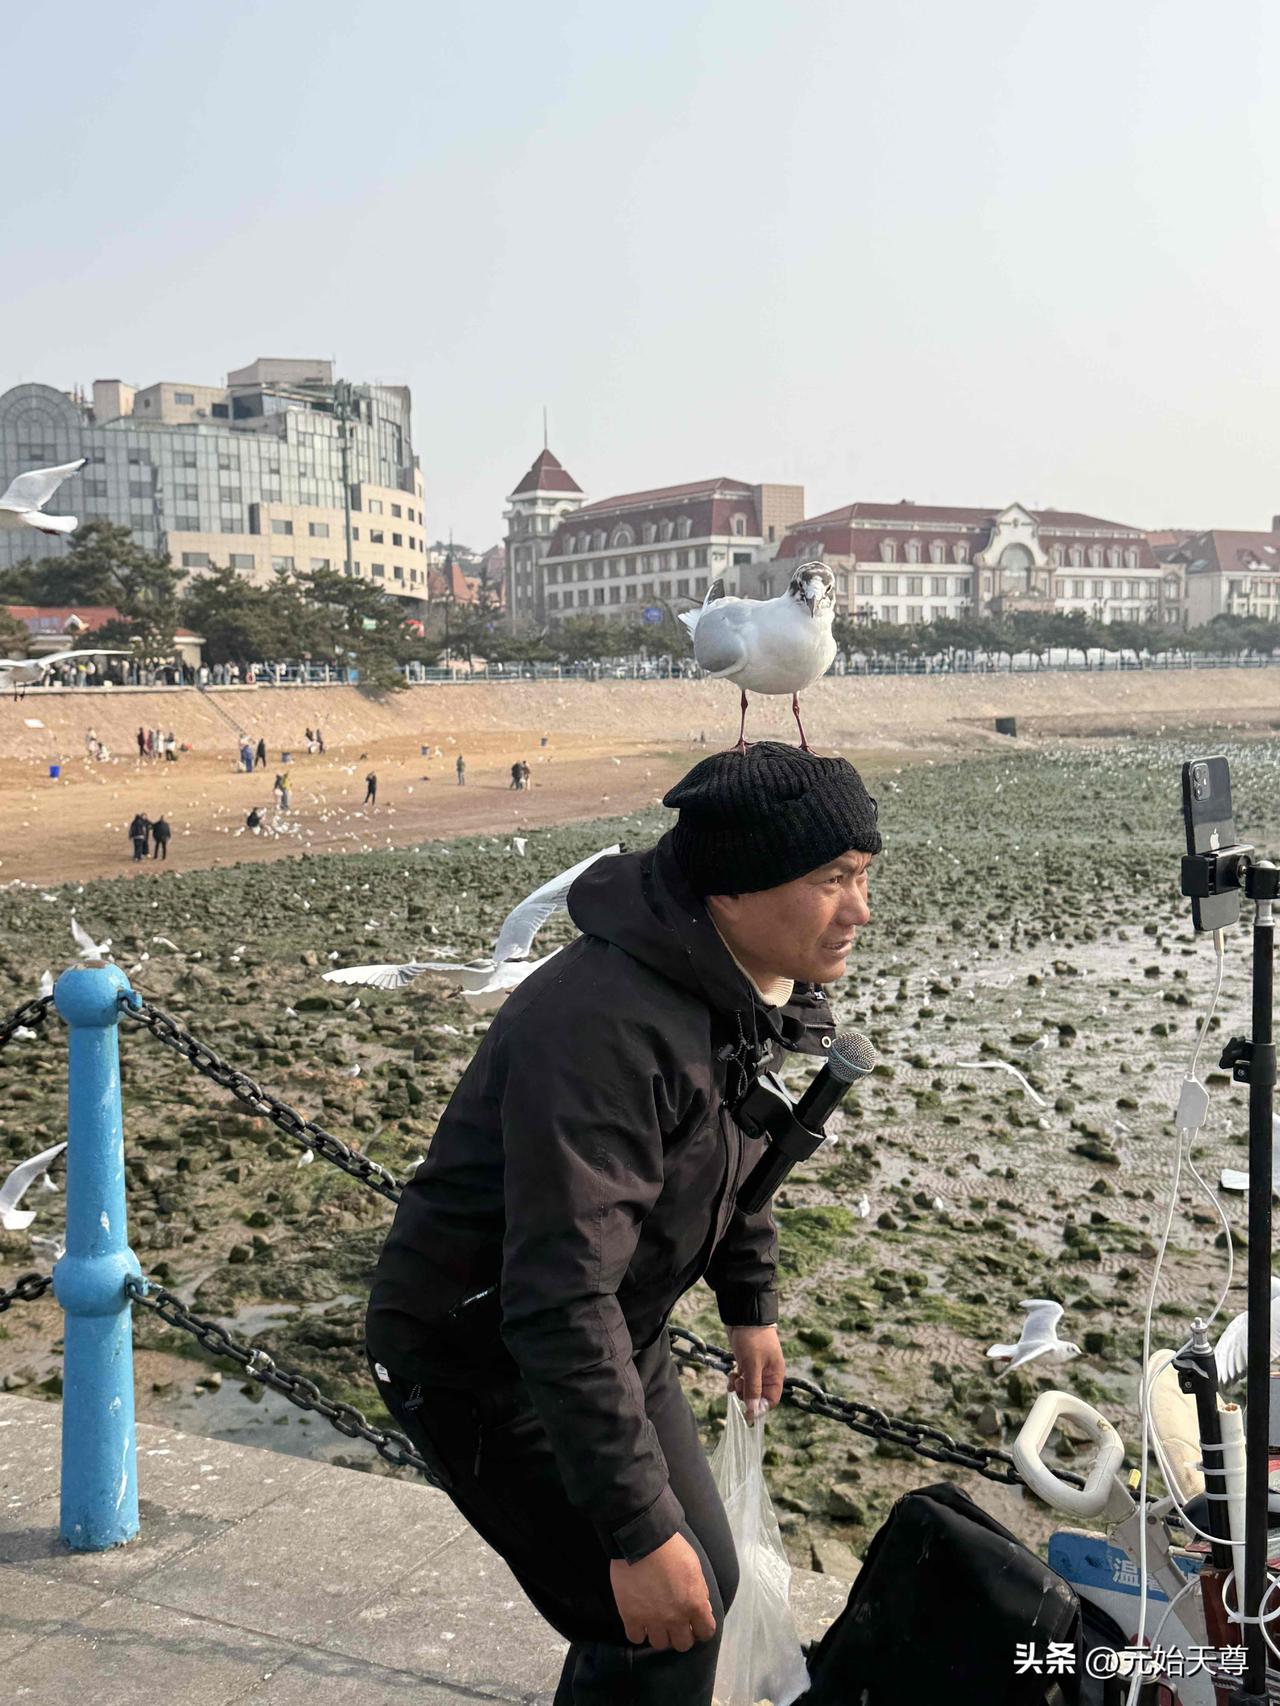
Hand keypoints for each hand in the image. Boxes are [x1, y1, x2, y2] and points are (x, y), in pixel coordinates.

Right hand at [609, 1530, 716, 1650]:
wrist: (642, 1539)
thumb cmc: (671, 1548)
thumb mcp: (695, 1566)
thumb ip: (700, 1590)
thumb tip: (703, 1609)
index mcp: (695, 1604)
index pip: (706, 1632)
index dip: (701, 1628)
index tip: (695, 1624)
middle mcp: (675, 1617)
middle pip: (682, 1644)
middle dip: (681, 1634)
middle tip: (675, 1623)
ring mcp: (652, 1619)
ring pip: (660, 1644)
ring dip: (659, 1634)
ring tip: (655, 1621)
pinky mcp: (631, 1616)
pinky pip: (636, 1638)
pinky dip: (638, 1632)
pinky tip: (639, 1621)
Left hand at [727, 1324, 784, 1421]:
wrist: (743, 1316)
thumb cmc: (752, 1339)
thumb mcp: (752, 1365)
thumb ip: (753, 1389)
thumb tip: (753, 1412)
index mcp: (775, 1374)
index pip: (771, 1400)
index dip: (760, 1407)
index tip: (746, 1411)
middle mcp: (767, 1373)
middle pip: (758, 1395)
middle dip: (746, 1395)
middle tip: (738, 1386)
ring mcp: (756, 1367)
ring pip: (748, 1387)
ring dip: (739, 1387)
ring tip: (734, 1378)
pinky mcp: (746, 1362)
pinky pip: (741, 1378)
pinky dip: (735, 1380)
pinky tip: (730, 1377)